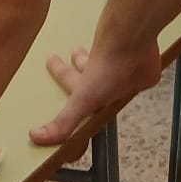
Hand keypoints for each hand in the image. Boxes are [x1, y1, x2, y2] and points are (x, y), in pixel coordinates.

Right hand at [27, 37, 164, 157]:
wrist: (132, 45)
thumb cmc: (106, 69)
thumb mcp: (81, 101)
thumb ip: (63, 123)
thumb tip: (36, 136)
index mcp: (85, 82)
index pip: (67, 78)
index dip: (58, 70)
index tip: (50, 57)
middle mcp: (101, 75)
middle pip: (88, 67)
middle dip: (80, 61)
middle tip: (75, 51)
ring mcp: (123, 72)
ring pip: (112, 67)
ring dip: (108, 62)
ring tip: (107, 56)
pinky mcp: (144, 73)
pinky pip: (140, 71)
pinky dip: (139, 68)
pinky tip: (141, 66)